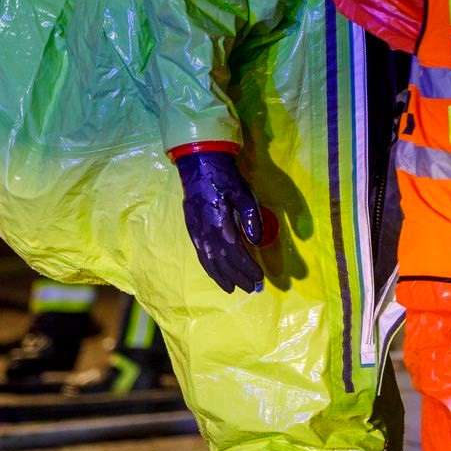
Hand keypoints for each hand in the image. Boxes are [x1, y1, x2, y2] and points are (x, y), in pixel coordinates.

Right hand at [174, 149, 264, 294]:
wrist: (198, 161)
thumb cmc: (224, 176)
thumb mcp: (243, 192)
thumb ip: (250, 217)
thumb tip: (256, 240)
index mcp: (218, 221)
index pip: (234, 252)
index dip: (246, 267)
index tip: (259, 277)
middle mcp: (204, 230)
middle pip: (221, 260)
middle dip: (236, 276)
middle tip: (250, 288)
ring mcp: (195, 230)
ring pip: (208, 260)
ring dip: (221, 276)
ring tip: (232, 288)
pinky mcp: (191, 227)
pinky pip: (200, 253)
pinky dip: (209, 267)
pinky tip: (216, 273)